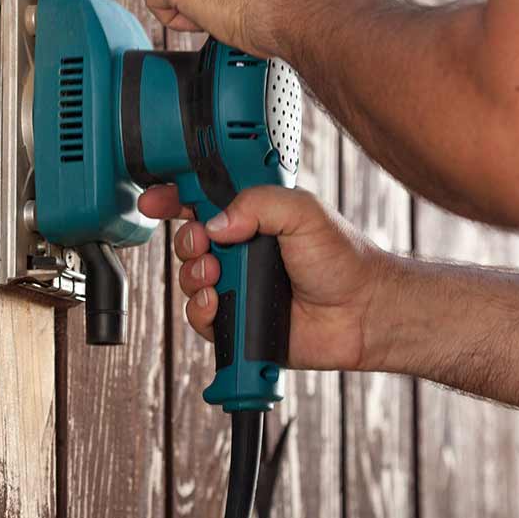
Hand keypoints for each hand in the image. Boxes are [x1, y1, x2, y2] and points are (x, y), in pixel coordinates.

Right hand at [138, 184, 389, 371]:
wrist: (363, 312)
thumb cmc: (344, 259)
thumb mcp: (304, 212)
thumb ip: (258, 203)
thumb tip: (215, 223)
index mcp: (255, 216)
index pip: (203, 199)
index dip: (175, 197)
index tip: (155, 200)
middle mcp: (242, 249)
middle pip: (188, 239)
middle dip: (187, 241)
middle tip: (205, 245)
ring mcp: (238, 285)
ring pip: (189, 279)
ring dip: (195, 276)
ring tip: (219, 277)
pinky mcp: (238, 320)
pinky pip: (201, 317)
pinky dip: (203, 311)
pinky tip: (220, 304)